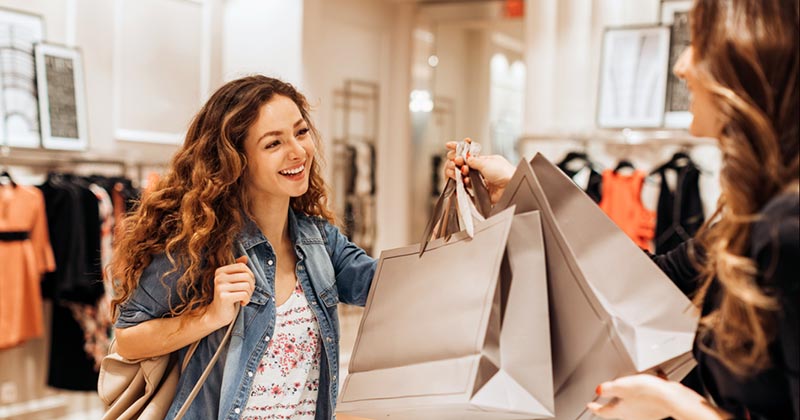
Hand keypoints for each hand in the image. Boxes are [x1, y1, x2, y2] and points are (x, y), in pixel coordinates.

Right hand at [205, 255, 254, 328]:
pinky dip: (246, 300)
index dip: (250, 275)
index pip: (242, 266)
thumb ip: (237, 269)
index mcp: (220, 271)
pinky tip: (241, 303)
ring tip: (244, 298)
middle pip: (246, 276)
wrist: (217, 314)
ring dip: (249, 294)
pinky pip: (244, 294)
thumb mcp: (232, 281)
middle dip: (251, 286)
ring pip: (247, 286)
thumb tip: (245, 257)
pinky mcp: (224, 297)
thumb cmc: (228, 297)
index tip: (248, 284)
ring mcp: (220, 287)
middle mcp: (219, 277)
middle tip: (247, 293)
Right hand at [445, 139, 514, 203]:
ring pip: (463, 175)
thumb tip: (465, 156)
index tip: (449, 146)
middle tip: (456, 161)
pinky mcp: (479, 190)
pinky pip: (467, 186)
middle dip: (457, 162)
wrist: (511, 187)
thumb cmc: (505, 173)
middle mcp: (482, 170)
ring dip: (459, 172)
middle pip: (463, 164)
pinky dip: (464, 182)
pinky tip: (465, 180)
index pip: (469, 153)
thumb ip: (474, 160)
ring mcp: (480, 180)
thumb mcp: (487, 162)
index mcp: (486, 160)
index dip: (458, 149)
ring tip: (461, 171)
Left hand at [587, 374, 725, 419]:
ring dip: (627, 398)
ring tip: (625, 390)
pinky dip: (643, 393)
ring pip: (632, 406)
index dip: (595, 407)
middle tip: (604, 399)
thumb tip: (598, 390)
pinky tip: (647, 385)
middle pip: (618, 410)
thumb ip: (608, 388)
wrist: (673, 398)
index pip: (603, 412)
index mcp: (622, 411)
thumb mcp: (622, 386)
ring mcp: (646, 413)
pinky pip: (645, 400)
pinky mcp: (656, 407)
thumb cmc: (649, 393)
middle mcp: (633, 415)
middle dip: (611, 404)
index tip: (590, 405)